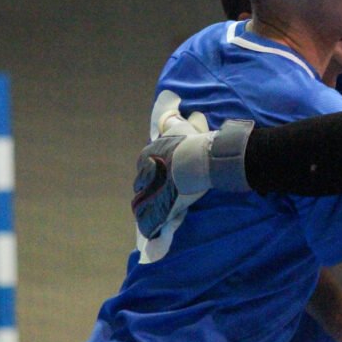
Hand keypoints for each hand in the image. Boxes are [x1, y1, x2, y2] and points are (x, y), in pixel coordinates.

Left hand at [132, 110, 209, 238]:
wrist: (199, 159)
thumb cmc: (191, 143)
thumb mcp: (181, 126)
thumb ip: (173, 120)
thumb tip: (170, 110)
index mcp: (147, 156)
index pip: (146, 168)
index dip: (156, 174)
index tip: (167, 177)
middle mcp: (144, 174)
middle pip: (143, 186)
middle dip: (152, 191)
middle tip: (166, 195)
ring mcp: (149, 193)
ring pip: (143, 204)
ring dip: (149, 209)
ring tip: (159, 214)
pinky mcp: (156, 209)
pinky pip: (149, 222)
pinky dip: (151, 227)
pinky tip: (155, 231)